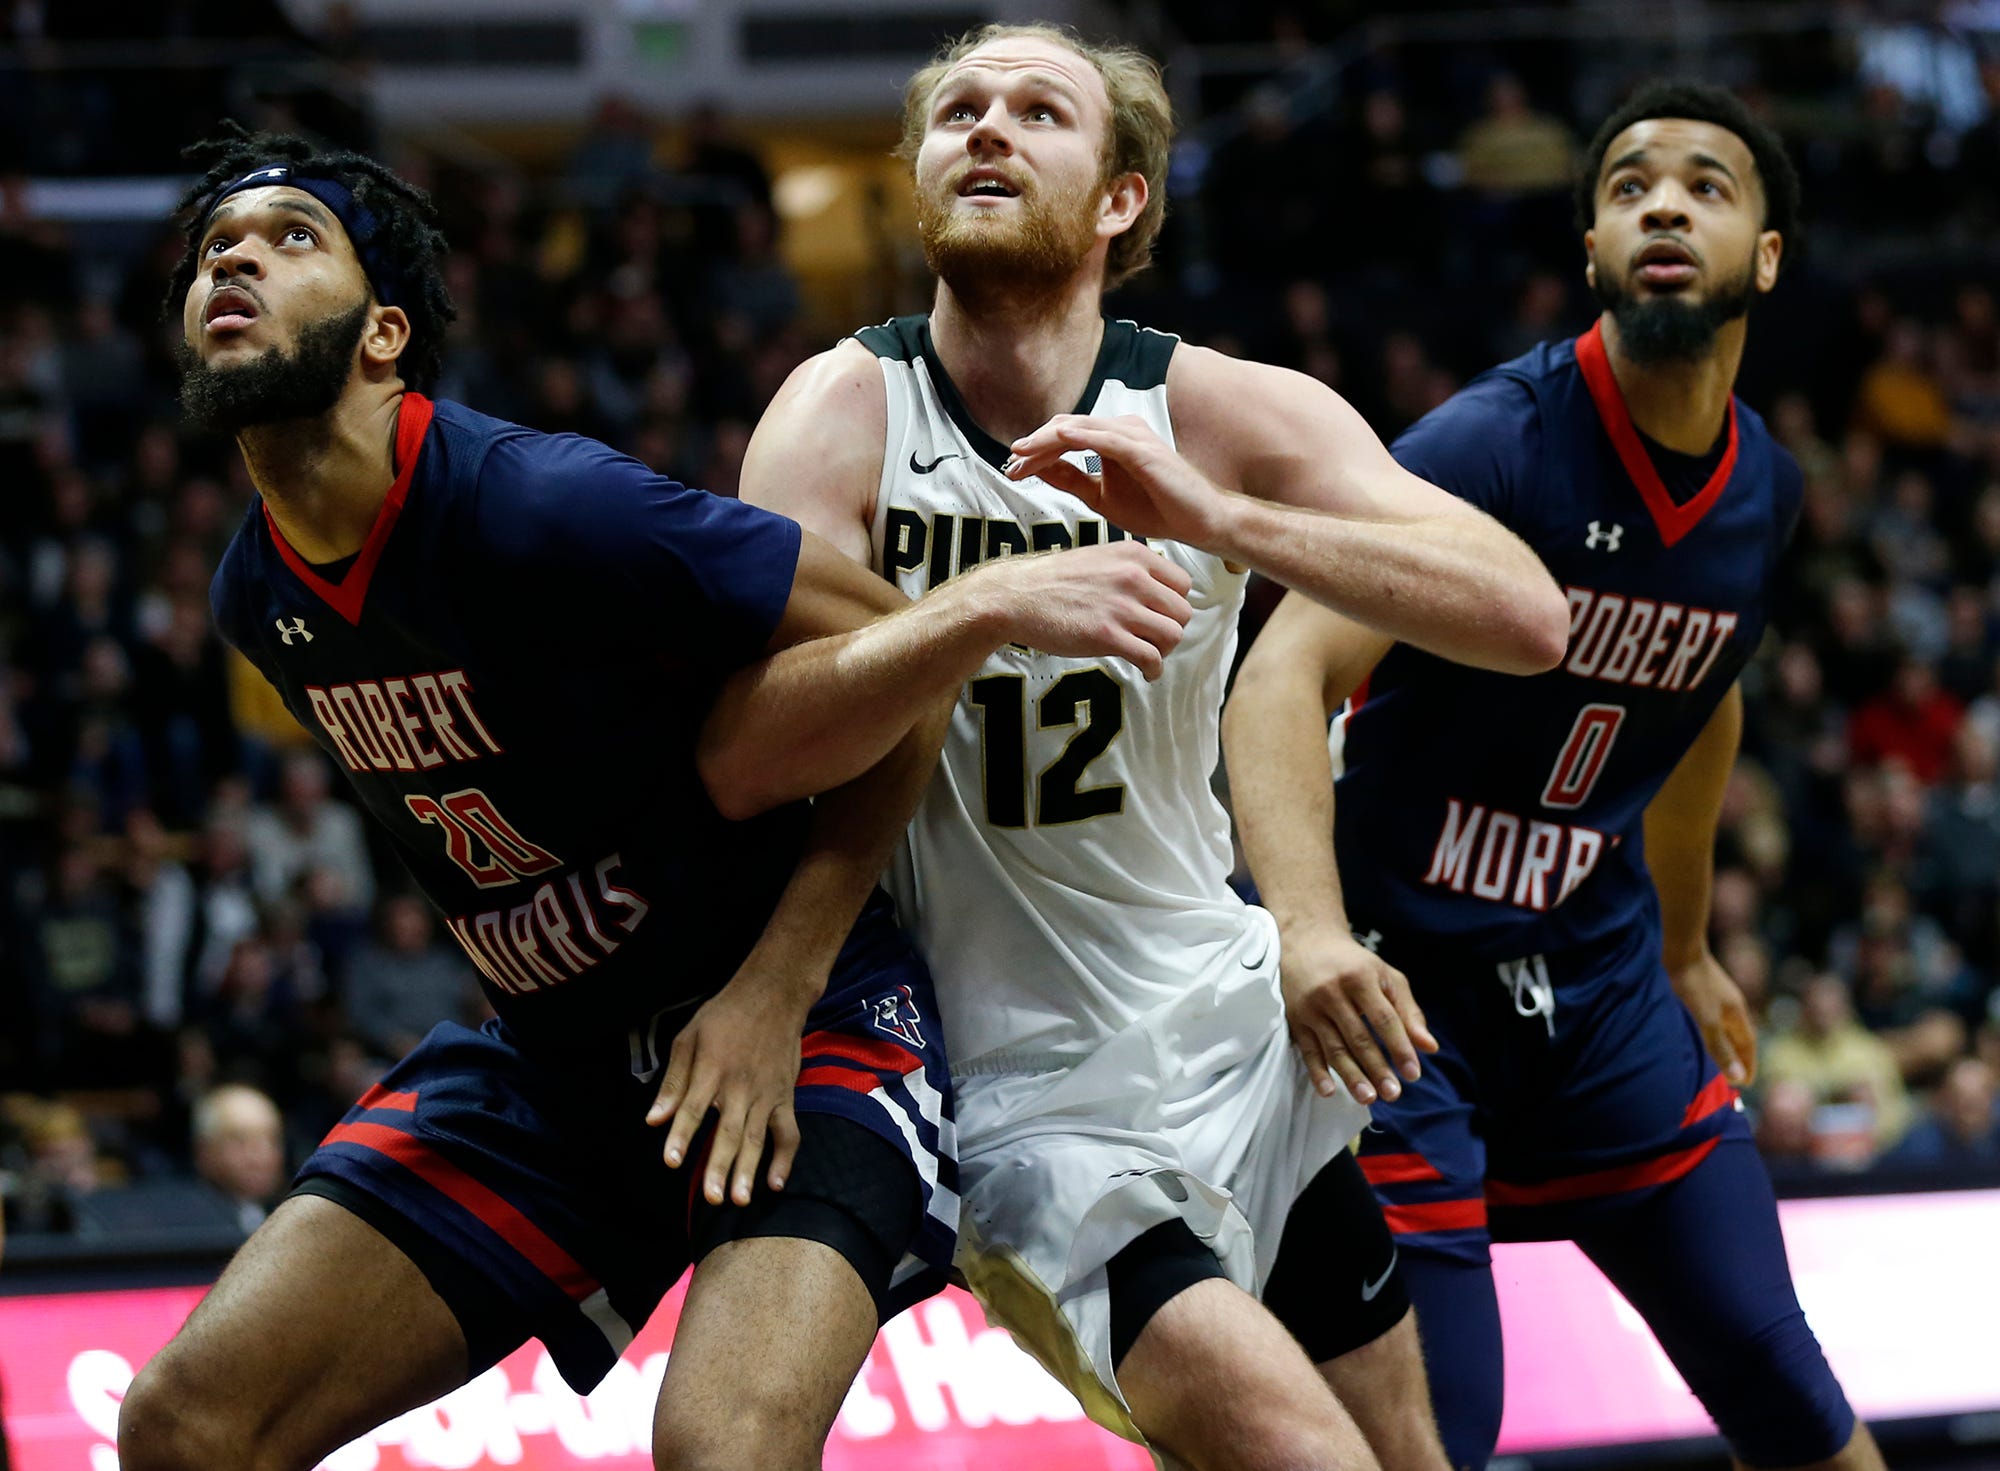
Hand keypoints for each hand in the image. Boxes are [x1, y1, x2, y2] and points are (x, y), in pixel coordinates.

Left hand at [645, 975, 809, 1205]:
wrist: (774, 995)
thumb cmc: (724, 1016)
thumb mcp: (688, 1039)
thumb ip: (673, 1082)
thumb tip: (654, 1120)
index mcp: (712, 1069)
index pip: (694, 1108)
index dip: (682, 1135)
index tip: (671, 1161)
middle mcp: (741, 1085)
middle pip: (729, 1131)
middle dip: (720, 1166)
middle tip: (712, 1198)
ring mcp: (767, 1094)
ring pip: (758, 1137)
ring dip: (750, 1170)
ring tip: (741, 1199)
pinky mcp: (785, 1097)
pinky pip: (789, 1132)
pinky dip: (785, 1158)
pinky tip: (775, 1183)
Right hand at [962, 540, 1192, 679]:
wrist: (1017, 597)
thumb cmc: (1054, 581)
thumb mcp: (1099, 558)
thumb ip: (1130, 569)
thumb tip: (1157, 591)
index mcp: (1133, 555)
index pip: (1183, 583)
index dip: (1175, 603)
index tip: (1161, 616)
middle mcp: (1133, 577)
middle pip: (1182, 612)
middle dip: (1172, 629)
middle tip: (1154, 639)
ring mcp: (1121, 607)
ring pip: (1173, 635)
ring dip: (1164, 651)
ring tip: (1149, 655)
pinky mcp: (1107, 636)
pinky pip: (1151, 658)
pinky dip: (1154, 670)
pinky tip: (1146, 672)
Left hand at [1006, 413, 1233, 548]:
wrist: (1199, 521)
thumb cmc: (1157, 508)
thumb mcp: (1101, 497)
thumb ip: (1072, 480)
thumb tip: (1038, 470)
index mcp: (1110, 438)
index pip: (1064, 436)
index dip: (1035, 450)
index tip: (1013, 468)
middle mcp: (1120, 429)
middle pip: (1066, 427)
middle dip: (1035, 444)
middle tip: (1011, 463)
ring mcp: (1132, 436)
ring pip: (1079, 428)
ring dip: (1047, 440)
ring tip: (1022, 454)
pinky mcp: (1143, 449)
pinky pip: (1105, 438)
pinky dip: (1079, 437)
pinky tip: (1058, 440)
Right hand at [1279, 928, 1437, 1104]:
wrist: (1306, 942)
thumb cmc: (1354, 964)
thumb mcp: (1385, 977)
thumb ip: (1408, 1011)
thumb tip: (1429, 1047)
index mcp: (1360, 978)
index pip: (1384, 1019)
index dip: (1399, 1047)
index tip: (1413, 1073)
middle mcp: (1333, 992)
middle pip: (1358, 1037)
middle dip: (1377, 1068)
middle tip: (1393, 1094)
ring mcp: (1311, 1007)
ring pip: (1333, 1047)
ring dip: (1351, 1076)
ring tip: (1368, 1098)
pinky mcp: (1295, 1019)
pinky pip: (1307, 1050)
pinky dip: (1317, 1072)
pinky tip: (1329, 1091)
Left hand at [1669, 950, 1756, 1086]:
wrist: (1679, 946)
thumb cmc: (1693, 984)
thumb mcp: (1706, 1020)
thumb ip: (1720, 1047)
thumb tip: (1738, 1077)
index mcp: (1736, 1013)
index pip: (1748, 1045)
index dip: (1747, 1065)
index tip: (1745, 1084)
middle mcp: (1730, 1004)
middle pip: (1738, 1036)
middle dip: (1737, 1057)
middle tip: (1733, 1076)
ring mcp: (1716, 995)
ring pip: (1724, 1025)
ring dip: (1723, 1043)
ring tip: (1716, 1058)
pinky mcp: (1700, 988)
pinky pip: (1710, 1016)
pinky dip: (1709, 1030)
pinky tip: (1697, 1031)